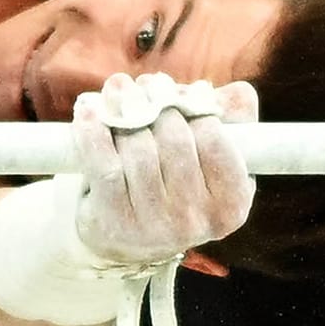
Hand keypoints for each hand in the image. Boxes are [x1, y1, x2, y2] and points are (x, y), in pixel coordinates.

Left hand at [68, 72, 258, 267]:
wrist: (124, 238)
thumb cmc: (175, 183)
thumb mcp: (213, 159)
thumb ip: (235, 121)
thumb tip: (233, 93)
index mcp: (232, 205)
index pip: (214, 138)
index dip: (192, 105)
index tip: (175, 91)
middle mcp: (196, 220)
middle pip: (174, 139)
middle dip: (156, 102)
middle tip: (144, 87)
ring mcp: (154, 225)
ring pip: (138, 148)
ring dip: (124, 110)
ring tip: (118, 93)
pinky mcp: (115, 220)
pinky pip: (103, 165)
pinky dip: (93, 131)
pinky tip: (89, 109)